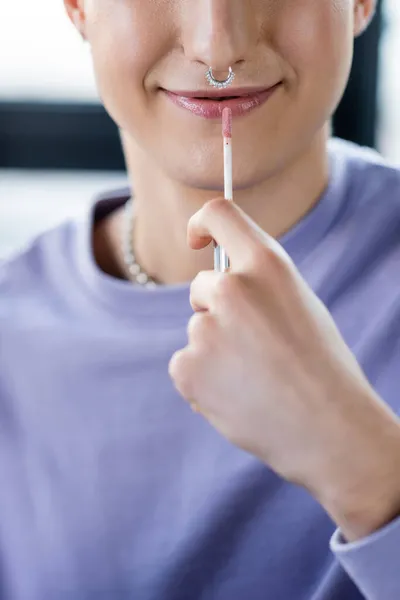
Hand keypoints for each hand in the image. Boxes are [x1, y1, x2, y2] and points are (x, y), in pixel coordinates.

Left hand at [169, 198, 399, 540]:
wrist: (331, 431)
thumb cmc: (322, 367)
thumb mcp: (299, 304)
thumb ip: (258, 284)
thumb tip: (217, 280)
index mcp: (268, 265)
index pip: (219, 214)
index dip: (201, 223)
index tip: (197, 240)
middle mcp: (232, 289)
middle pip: (202, 287)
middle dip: (215, 310)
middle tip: (250, 345)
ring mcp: (206, 329)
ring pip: (197, 331)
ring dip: (213, 350)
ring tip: (253, 378)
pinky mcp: (187, 368)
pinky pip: (184, 365)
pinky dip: (202, 380)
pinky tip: (235, 396)